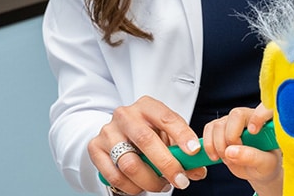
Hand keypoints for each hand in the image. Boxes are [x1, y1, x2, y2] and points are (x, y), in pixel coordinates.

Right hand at [89, 95, 205, 193]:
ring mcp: (108, 131)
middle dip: (167, 164)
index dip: (181, 135)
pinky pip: (114, 175)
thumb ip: (182, 152)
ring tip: (162, 185)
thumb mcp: (166, 135)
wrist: (118, 132)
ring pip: (129, 163)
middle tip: (181, 181)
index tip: (194, 152)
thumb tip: (198, 172)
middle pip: (146, 140)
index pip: (166, 118)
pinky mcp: (95, 148)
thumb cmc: (149, 133)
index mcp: (147, 106)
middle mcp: (125, 115)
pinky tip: (142, 187)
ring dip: (150, 180)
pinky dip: (132, 187)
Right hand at [203, 106, 283, 194]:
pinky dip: (209, 145)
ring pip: (219, 124)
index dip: (258, 117)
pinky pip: (209, 129)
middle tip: (235, 156)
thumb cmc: (265, 164)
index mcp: (266, 122)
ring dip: (219, 145)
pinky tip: (216, 156)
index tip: (254, 132)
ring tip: (227, 159)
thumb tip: (231, 151)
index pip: (263, 109)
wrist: (256, 170)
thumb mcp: (265, 164)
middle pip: (235, 115)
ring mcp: (233, 121)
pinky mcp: (220, 127)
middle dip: (231, 138)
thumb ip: (251, 156)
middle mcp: (249, 117)